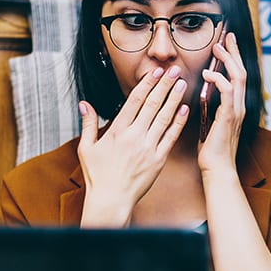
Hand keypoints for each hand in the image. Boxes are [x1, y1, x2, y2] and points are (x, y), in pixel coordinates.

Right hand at [77, 66, 189, 226]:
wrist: (111, 200)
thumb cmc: (97, 176)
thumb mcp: (87, 148)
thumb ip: (88, 124)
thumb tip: (84, 104)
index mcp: (117, 131)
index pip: (135, 101)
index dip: (147, 84)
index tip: (155, 71)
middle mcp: (134, 136)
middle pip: (153, 104)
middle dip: (165, 85)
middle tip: (174, 70)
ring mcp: (148, 148)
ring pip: (164, 118)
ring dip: (175, 99)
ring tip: (182, 84)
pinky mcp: (158, 160)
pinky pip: (171, 138)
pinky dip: (179, 123)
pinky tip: (185, 110)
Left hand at [198, 32, 245, 174]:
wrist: (217, 169)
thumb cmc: (210, 149)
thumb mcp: (209, 122)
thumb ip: (209, 106)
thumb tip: (200, 91)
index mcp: (235, 106)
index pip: (237, 76)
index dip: (233, 58)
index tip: (226, 43)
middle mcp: (240, 106)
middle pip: (242, 71)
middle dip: (234, 52)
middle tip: (226, 36)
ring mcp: (237, 110)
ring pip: (238, 77)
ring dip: (228, 60)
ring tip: (217, 47)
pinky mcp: (229, 117)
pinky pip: (227, 91)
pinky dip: (218, 78)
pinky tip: (207, 73)